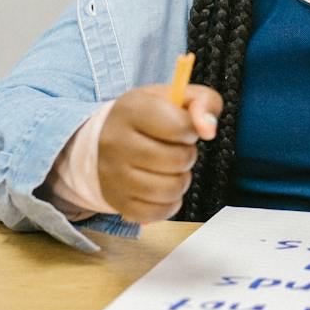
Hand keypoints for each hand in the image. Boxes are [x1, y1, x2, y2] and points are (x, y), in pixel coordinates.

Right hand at [97, 83, 221, 222]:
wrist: (100, 142)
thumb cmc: (146, 117)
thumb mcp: (174, 97)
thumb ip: (204, 102)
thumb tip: (209, 130)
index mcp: (131, 110)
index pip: (179, 126)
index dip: (191, 130)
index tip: (182, 129)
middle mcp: (117, 142)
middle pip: (178, 160)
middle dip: (187, 155)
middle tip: (175, 149)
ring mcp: (114, 176)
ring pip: (171, 188)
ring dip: (181, 180)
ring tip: (170, 169)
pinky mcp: (118, 202)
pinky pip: (160, 212)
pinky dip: (170, 202)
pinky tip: (162, 187)